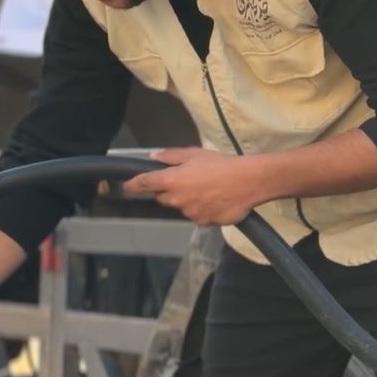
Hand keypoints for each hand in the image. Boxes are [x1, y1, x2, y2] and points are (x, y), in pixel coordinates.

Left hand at [122, 147, 269, 225]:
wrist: (249, 182)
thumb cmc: (221, 164)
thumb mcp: (195, 154)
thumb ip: (171, 156)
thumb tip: (153, 157)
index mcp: (171, 180)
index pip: (144, 184)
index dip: (133, 185)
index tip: (127, 186)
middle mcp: (176, 200)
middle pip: (163, 198)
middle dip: (169, 191)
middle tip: (187, 181)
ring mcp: (189, 213)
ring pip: (181, 207)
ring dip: (187, 201)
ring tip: (207, 190)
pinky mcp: (203, 223)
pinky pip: (197, 216)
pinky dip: (201, 209)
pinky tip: (215, 200)